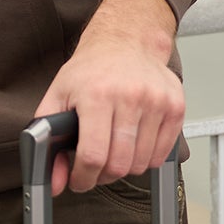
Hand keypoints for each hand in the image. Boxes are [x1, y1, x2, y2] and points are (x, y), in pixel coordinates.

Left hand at [36, 0, 182, 194]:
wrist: (125, 41)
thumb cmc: (91, 70)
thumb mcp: (57, 98)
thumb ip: (48, 141)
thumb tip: (52, 182)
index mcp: (97, 95)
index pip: (93, 155)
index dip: (83, 178)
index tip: (79, 180)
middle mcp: (130, 97)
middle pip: (119, 164)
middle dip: (102, 176)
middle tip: (94, 168)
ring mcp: (157, 102)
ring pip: (141, 163)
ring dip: (124, 167)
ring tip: (112, 151)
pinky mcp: (175, 106)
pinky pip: (161, 154)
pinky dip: (145, 158)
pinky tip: (132, 144)